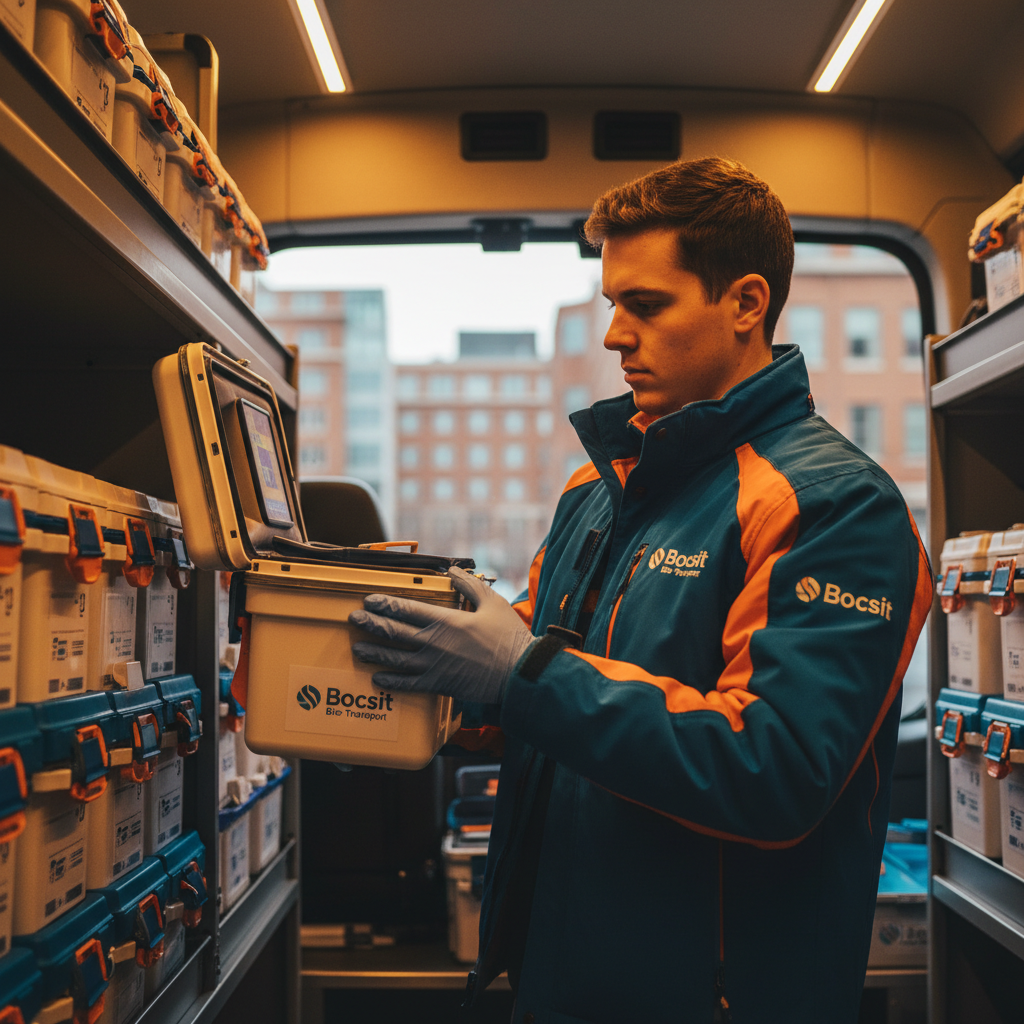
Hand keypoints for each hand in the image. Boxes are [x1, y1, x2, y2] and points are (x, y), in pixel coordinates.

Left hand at [348, 566, 534, 703]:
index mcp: (445, 620)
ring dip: (373, 652)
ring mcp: (433, 666)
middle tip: (355, 619)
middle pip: (393, 632)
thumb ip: (470, 585)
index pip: (406, 609)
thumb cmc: (508, 638)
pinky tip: (377, 678)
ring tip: (357, 648)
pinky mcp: (438, 684)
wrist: (519, 673)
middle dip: (371, 624)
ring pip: (394, 658)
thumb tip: (454, 572)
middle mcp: (434, 643)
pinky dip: (391, 681)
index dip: (385, 603)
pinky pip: (408, 684)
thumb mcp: (492, 602)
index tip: (370, 600)